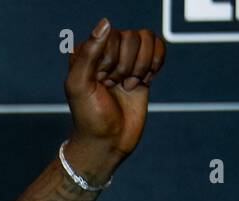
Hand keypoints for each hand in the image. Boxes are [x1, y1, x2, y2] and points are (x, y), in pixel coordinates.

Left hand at [63, 19, 166, 179]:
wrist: (108, 141)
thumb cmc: (89, 116)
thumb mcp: (80, 86)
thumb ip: (88, 53)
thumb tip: (106, 22)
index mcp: (86, 53)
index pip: (111, 36)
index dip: (111, 60)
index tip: (102, 82)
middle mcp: (105, 52)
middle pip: (132, 37)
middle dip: (126, 66)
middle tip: (114, 86)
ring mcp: (126, 59)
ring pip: (147, 40)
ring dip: (141, 66)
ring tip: (127, 85)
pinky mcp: (143, 68)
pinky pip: (158, 47)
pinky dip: (155, 64)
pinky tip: (143, 81)